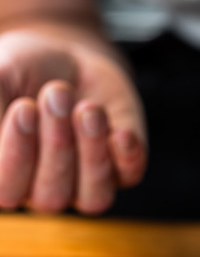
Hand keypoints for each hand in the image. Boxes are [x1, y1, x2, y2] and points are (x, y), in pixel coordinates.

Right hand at [0, 28, 145, 213]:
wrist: (67, 59)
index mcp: (7, 177)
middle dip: (56, 145)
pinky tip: (121, 132)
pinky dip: (127, 156)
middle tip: (58, 95)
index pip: (8, 191)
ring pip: (93, 198)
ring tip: (89, 109)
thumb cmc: (21, 74)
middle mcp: (45, 191)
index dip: (16, 155)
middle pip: (50, 197)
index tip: (25, 107)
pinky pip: (129, 177)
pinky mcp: (125, 170)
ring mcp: (88, 186)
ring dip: (92, 153)